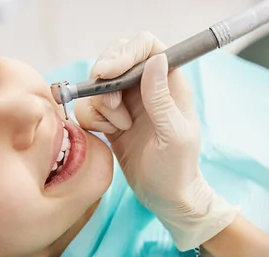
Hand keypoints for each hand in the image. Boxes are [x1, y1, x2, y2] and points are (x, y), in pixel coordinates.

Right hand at [75, 32, 239, 250]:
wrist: (165, 198)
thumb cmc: (178, 169)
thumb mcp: (174, 135)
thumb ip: (161, 99)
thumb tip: (155, 60)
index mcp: (170, 83)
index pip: (147, 46)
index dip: (125, 51)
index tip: (109, 73)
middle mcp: (147, 87)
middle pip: (116, 57)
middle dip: (106, 78)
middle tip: (112, 106)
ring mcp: (128, 103)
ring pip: (99, 83)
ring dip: (102, 105)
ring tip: (120, 128)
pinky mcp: (111, 120)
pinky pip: (90, 107)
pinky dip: (93, 119)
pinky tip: (109, 135)